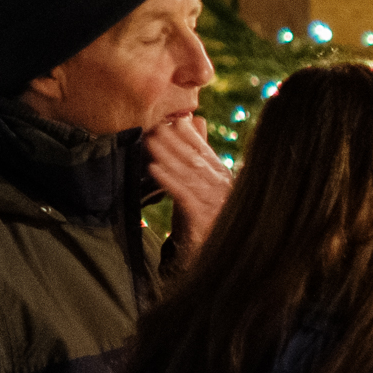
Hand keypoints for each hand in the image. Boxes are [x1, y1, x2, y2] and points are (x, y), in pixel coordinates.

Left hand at [142, 116, 228, 242]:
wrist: (203, 253)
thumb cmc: (199, 213)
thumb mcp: (198, 181)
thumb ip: (198, 151)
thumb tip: (196, 119)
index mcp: (221, 176)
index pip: (204, 151)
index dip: (190, 135)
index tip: (174, 120)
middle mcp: (221, 188)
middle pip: (195, 160)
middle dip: (174, 142)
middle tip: (156, 128)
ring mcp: (213, 203)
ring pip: (188, 175)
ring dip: (168, 157)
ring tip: (151, 143)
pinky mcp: (201, 219)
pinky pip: (183, 195)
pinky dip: (168, 180)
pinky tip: (154, 169)